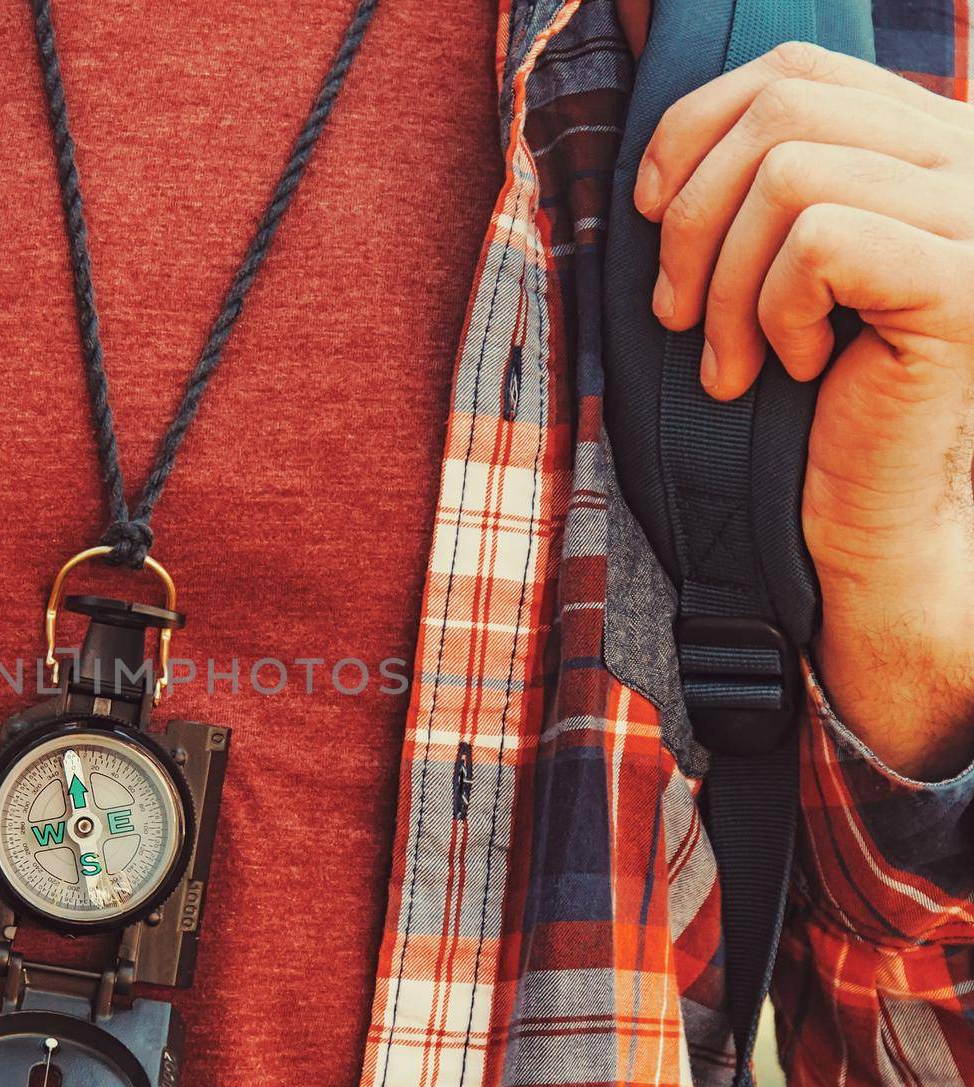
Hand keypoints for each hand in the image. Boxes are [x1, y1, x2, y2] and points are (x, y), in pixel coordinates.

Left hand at [637, 41, 973, 778]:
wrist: (867, 515)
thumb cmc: (801, 400)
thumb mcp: (760, 272)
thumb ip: (745, 189)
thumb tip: (658, 157)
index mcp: (918, 141)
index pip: (792, 70)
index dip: (694, 129)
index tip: (647, 214)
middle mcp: (962, 159)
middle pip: (782, 111)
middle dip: (691, 217)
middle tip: (673, 315)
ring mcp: (970, 216)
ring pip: (790, 176)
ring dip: (724, 284)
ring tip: (729, 362)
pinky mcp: (960, 281)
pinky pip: (821, 241)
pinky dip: (774, 310)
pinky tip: (793, 367)